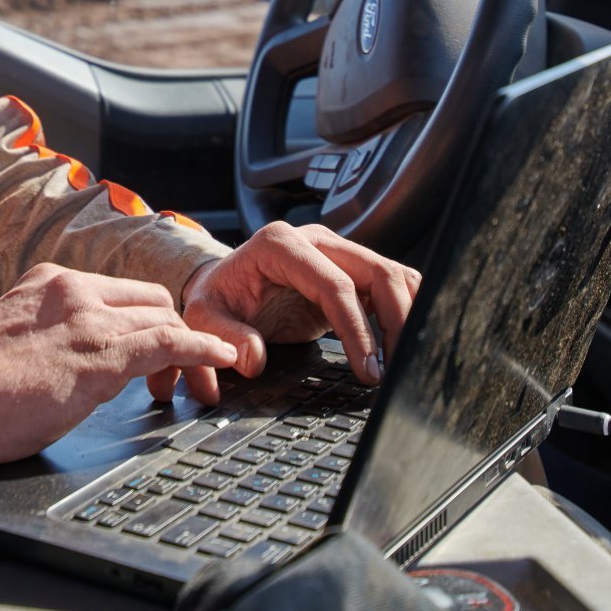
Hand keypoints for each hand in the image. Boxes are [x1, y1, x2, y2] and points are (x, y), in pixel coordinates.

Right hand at [0, 263, 236, 465]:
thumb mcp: (16, 331)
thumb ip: (52, 326)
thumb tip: (80, 348)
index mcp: (51, 280)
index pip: (120, 289)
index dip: (144, 317)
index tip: (156, 342)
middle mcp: (74, 289)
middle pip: (150, 297)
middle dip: (172, 327)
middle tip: (183, 366)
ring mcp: (89, 319)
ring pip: (164, 318)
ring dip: (191, 345)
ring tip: (212, 370)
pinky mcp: (101, 355)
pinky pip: (169, 343)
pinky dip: (202, 348)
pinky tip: (221, 357)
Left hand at [149, 222, 420, 405]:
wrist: (225, 283)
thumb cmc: (218, 298)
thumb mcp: (205, 317)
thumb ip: (225, 336)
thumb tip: (253, 359)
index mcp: (280, 244)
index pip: (334, 284)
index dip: (357, 329)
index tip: (367, 370)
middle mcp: (315, 238)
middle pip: (377, 272)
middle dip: (395, 324)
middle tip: (392, 372)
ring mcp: (336, 249)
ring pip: (392, 274)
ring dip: (405, 318)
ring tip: (399, 363)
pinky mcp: (350, 267)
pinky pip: (391, 282)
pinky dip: (404, 310)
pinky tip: (399, 345)